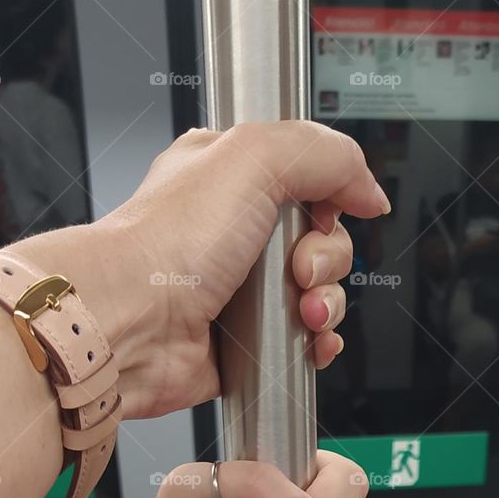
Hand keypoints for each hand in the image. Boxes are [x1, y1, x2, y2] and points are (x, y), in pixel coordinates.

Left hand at [21, 122, 388, 420]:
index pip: (310, 177)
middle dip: (328, 258)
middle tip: (298, 268)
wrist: (131, 325)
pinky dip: (317, 342)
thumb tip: (368, 188)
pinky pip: (303, 341)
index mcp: (231, 177)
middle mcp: (235, 233)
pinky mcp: (244, 342)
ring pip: (318, 293)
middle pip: (322, 240)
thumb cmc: (167, 244)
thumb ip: (325, 155)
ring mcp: (240, 291)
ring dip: (326, 304)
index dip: (332, 196)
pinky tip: (309, 340)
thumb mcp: (254, 157)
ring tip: (301, 310)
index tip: (330, 211)